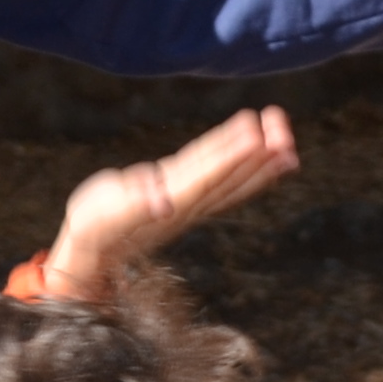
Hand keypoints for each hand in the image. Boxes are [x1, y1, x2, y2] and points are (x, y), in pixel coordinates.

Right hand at [42, 106, 297, 301]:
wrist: (94, 254)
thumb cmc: (94, 226)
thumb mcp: (101, 213)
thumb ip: (134, 203)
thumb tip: (162, 200)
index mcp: (169, 200)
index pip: (207, 175)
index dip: (233, 155)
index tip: (257, 134)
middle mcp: (188, 204)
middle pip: (228, 176)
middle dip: (256, 153)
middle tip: (282, 127)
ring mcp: (192, 205)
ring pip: (232, 181)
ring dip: (261, 162)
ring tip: (288, 142)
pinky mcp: (190, 202)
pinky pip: (226, 185)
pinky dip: (249, 171)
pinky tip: (268, 159)